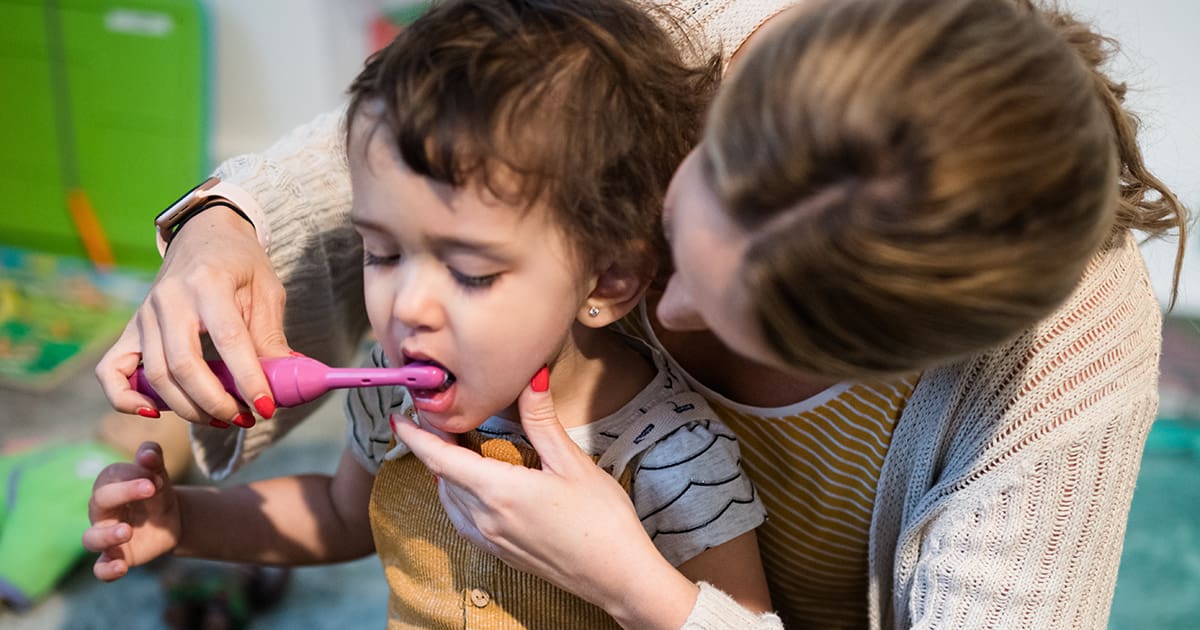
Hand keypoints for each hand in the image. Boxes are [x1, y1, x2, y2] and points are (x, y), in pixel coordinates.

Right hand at [83, 442, 181, 581]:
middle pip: (99, 501)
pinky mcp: (115, 557)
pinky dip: (107, 570)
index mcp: (109, 485)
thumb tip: (149, 453)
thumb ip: (153, 460)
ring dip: (107, 536)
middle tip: (150, 488)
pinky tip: (121, 567)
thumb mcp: (158, 474)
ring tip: (127, 531)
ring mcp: (105, 535)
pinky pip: (101, 568)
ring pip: (91, 538)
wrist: (169, 518)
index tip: (158, 477)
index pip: (112, 476)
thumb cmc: (155, 491)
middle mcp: (101, 511)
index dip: (134, 474)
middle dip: (122, 493)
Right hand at [95, 207, 289, 425]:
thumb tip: (285, 384)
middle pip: (183, 365)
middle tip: (245, 417)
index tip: (267, 407)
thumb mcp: (266, 291)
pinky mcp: (131, 328)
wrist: (204, 233)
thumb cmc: (240, 263)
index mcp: (208, 282)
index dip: (248, 379)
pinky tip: (155, 412)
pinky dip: (126, 397)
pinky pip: (111, 370)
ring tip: (222, 417)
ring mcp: (145, 314)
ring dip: (189, 407)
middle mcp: (169, 299)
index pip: (228, 340)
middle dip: (216, 402)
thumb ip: (271, 337)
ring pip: (156, 375)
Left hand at [392, 377, 698, 628]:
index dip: (415, 435)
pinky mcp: (502, 552)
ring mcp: (491, 539)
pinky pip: (463, 520)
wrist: (619, 576)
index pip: (440, 458)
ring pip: (450, 499)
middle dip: (434, 446)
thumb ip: (542, 421)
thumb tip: (530, 377)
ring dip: (446, 472)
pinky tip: (476, 486)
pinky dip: (458, 496)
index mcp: (499, 491)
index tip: (398, 414)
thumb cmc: (602, 520)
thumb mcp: (573, 463)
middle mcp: (486, 518)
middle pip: (442, 476)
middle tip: (437, 418)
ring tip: (456, 447)